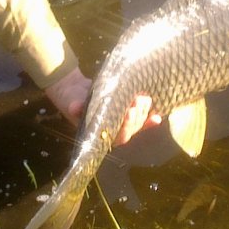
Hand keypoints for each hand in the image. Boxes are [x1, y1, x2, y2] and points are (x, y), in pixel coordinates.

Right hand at [44, 71, 161, 145]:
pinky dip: (149, 120)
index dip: (126, 127)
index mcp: (101, 134)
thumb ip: (75, 106)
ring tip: (144, 99)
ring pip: (138, 124)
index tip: (129, 112)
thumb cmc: (72, 100)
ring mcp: (122, 123)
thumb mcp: (71, 102)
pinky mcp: (127, 114)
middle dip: (137, 117)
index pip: (117, 136)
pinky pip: (141, 120)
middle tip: (138, 101)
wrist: (76, 91)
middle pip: (131, 130)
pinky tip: (157, 118)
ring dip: (144, 113)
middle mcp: (113, 132)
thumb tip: (74, 107)